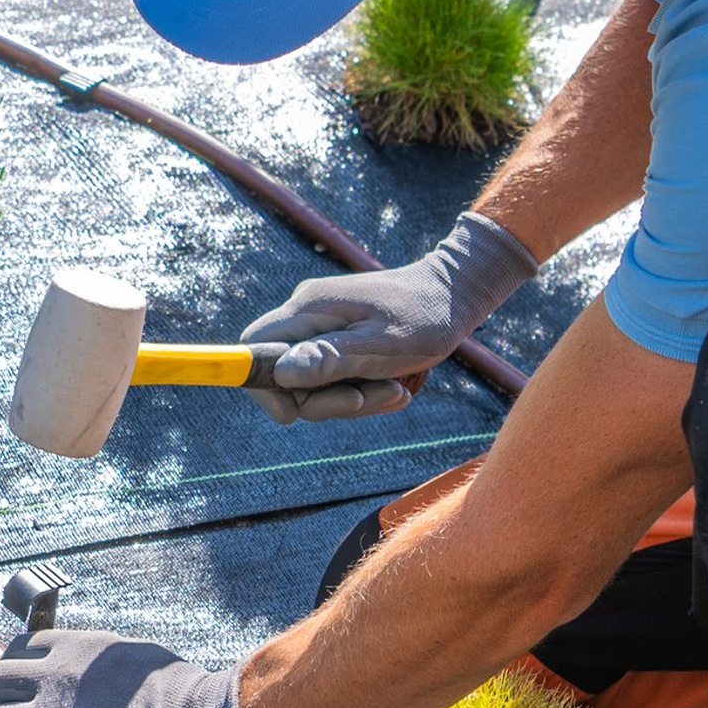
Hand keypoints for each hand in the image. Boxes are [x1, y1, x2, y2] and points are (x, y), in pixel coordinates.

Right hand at [238, 210, 536, 424]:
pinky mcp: (339, 338)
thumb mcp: (381, 346)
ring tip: (394, 390)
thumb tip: (281, 374)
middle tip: (367, 400)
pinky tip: (392, 385)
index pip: (252, 347)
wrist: (455, 294)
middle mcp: (308, 315)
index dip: (260, 386)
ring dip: (350, 399)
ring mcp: (323, 327)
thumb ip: (330, 359)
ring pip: (313, 384)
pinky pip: (334, 378)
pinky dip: (360, 390)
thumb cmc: (424, 317)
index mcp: (309, 309)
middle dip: (323, 401)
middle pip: (284, 376)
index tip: (291, 413)